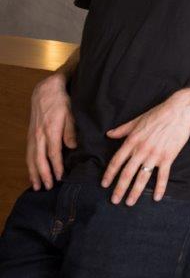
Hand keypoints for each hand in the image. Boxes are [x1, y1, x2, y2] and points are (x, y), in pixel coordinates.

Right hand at [27, 74, 76, 190]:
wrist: (45, 90)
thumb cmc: (61, 101)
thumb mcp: (70, 112)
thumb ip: (71, 130)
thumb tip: (73, 147)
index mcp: (50, 130)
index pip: (53, 153)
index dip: (56, 166)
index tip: (59, 177)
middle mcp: (39, 135)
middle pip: (39, 159)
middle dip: (43, 174)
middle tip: (47, 187)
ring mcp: (33, 135)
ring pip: (31, 158)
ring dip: (33, 173)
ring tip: (37, 185)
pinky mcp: (31, 135)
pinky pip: (28, 153)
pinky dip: (29, 165)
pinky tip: (32, 173)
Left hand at [102, 91, 189, 204]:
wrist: (179, 110)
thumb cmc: (158, 114)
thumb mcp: (137, 120)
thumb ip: (122, 130)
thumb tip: (109, 134)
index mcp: (132, 141)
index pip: (116, 161)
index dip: (109, 174)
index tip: (104, 184)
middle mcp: (141, 150)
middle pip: (127, 173)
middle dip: (119, 188)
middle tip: (114, 200)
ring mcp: (155, 154)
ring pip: (142, 177)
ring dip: (135, 191)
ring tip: (130, 202)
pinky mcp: (168, 157)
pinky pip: (162, 175)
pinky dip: (159, 187)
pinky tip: (156, 197)